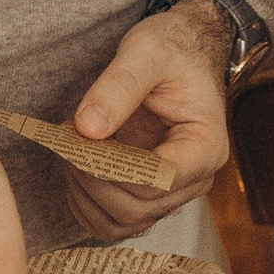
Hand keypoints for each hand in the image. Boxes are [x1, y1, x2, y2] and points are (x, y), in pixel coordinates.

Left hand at [65, 1, 234, 235]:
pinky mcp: (150, 195)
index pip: (155, 182)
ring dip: (86, 194)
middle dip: (92, 179)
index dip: (110, 168)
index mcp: (205, 146)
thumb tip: (87, 128)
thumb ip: (119, 85)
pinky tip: (76, 166)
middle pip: (136, 209)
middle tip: (68, 139)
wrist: (182, 54)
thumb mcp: (146, 51)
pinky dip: (86, 204)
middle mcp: (194, 178)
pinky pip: (113, 221)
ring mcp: (172, 192)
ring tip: (70, 149)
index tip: (79, 136)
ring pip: (122, 223)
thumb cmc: (173, 50)